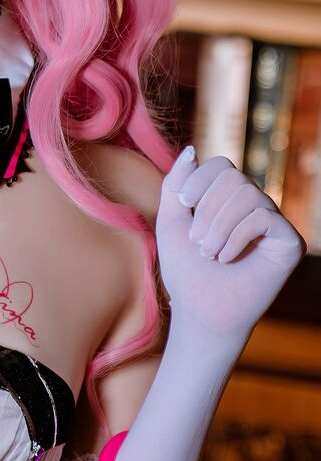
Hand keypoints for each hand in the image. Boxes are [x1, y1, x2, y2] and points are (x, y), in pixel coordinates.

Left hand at [156, 146, 304, 346]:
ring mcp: (274, 222)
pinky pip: (263, 216)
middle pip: (233, 176)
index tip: (184, 204)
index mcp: (229, 200)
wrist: (200, 311)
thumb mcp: (172, 222)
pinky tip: (227, 259)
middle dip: (207, 209)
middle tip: (197, 242)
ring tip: (210, 254)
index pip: (222, 165)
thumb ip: (177, 185)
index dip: (200, 179)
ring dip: (218, 226)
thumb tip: (192, 149)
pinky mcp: (289, 241)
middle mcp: (256, 206)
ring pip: (247, 194)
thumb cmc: (186, 271)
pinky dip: (237, 238)